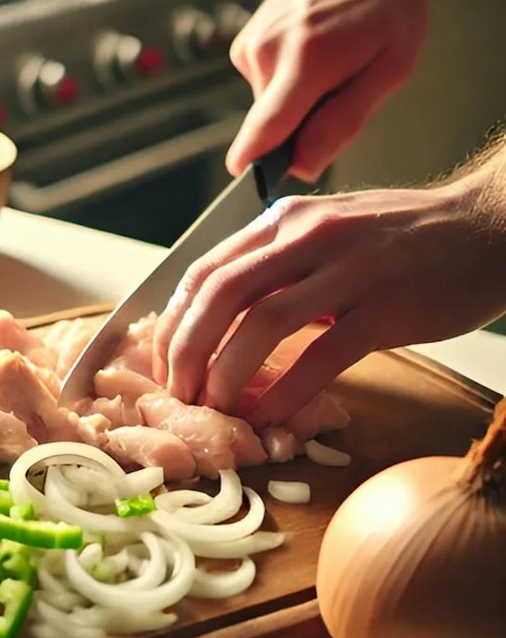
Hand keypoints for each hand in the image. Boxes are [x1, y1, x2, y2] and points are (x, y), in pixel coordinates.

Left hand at [151, 178, 505, 426]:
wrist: (490, 227)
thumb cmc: (402, 237)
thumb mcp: (326, 231)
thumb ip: (275, 262)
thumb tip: (219, 316)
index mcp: (285, 221)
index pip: (205, 270)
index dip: (174, 323)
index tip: (164, 363)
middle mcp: (309, 235)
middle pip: (221, 295)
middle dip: (188, 351)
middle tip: (180, 395)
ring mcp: (350, 269)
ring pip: (263, 322)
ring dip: (228, 373)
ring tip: (216, 409)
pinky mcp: (389, 307)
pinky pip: (323, 354)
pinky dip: (287, 391)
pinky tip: (269, 416)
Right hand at [226, 0, 429, 181]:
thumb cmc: (389, 6)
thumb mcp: (391, 69)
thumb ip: (344, 122)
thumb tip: (302, 165)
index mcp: (307, 60)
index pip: (264, 130)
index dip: (256, 165)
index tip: (251, 185)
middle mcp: (268, 51)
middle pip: (273, 124)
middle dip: (302, 125)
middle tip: (340, 89)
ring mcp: (251, 43)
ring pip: (270, 106)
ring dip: (297, 99)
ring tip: (328, 62)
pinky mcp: (244, 42)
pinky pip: (264, 84)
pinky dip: (287, 80)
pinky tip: (310, 50)